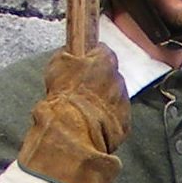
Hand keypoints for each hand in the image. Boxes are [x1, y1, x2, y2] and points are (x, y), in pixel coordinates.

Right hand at [18, 44, 129, 182]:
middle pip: (109, 77)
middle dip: (97, 83)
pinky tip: (91, 126)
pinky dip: (106, 122)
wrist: (73, 131)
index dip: (90, 58)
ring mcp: (123, 103)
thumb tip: (68, 53)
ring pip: (114, 99)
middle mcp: (118, 79)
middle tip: (79, 93)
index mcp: (105, 61)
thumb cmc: (64, 96)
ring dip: (102, 103)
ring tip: (83, 113)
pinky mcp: (124, 124)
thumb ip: (67, 55)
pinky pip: (115, 119)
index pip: (102, 51)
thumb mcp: (57, 65)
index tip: (82, 65)